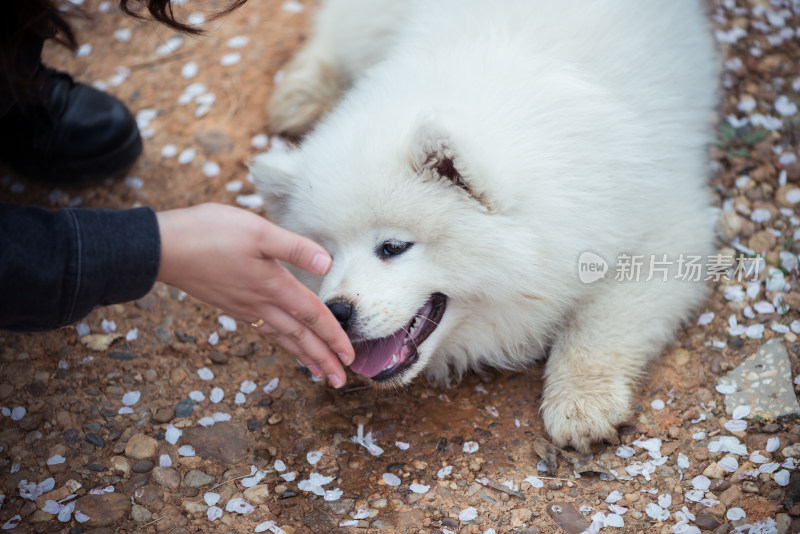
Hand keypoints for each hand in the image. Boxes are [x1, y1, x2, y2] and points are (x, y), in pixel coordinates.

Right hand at [155, 203, 353, 386]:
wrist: (162, 248)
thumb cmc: (209, 233)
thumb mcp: (257, 231)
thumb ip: (294, 247)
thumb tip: (327, 263)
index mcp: (273, 286)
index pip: (313, 316)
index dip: (334, 336)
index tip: (350, 356)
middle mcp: (261, 303)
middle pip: (300, 337)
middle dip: (323, 359)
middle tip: (341, 381)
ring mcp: (244, 307)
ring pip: (282, 338)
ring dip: (304, 356)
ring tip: (319, 372)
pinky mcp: (231, 304)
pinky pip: (265, 330)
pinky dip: (281, 343)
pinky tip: (284, 343)